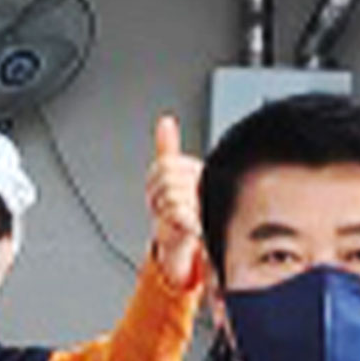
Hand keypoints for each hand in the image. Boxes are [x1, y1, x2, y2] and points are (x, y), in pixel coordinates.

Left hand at [147, 112, 206, 292]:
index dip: (154, 179)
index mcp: (199, 169)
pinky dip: (170, 217)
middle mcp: (206, 183)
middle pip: (166, 177)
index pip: (165, 163)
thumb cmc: (178, 206)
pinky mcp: (201, 223)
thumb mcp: (171, 173)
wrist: (182, 239)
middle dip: (155, 194)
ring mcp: (205, 203)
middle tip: (161, 205)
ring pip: (169, 194)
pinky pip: (175, 211)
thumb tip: (166, 121)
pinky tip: (176, 220)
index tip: (157, 191)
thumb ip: (168, 146)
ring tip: (168, 213)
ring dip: (161, 207)